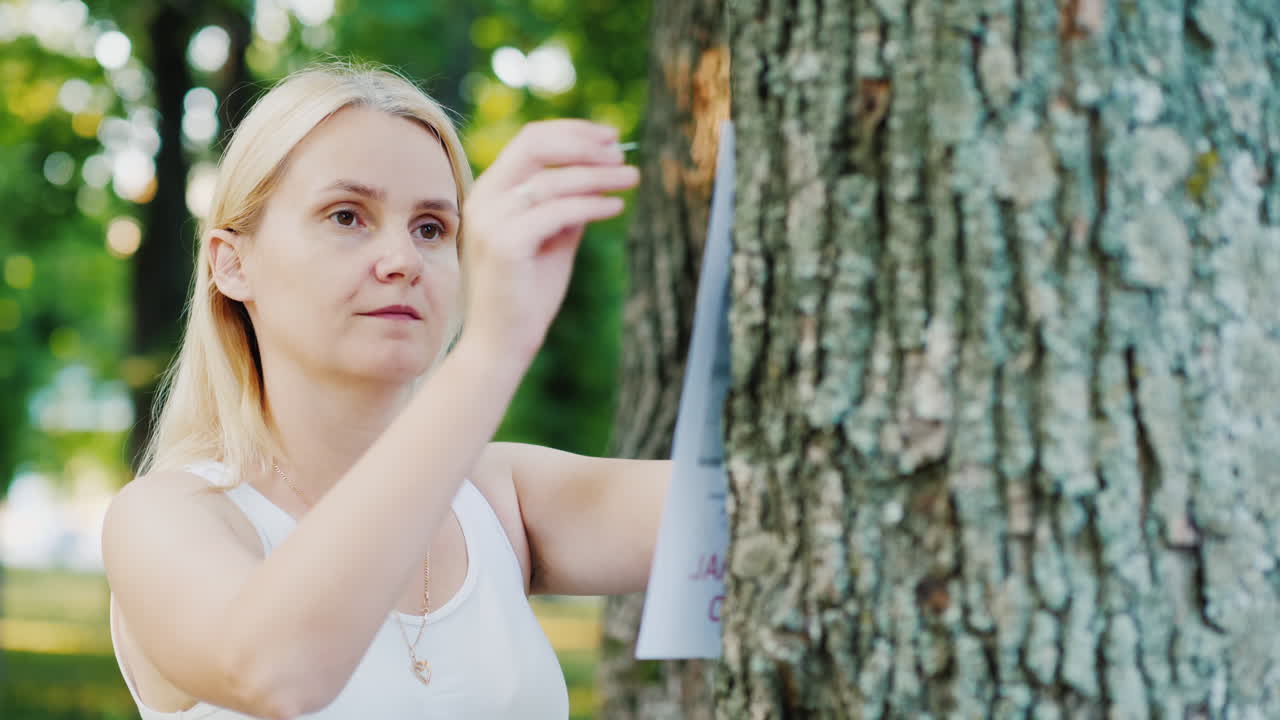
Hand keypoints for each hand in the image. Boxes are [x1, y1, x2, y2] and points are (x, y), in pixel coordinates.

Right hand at [459, 120, 638, 362]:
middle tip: (620, 152)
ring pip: (553, 180)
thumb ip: (568, 205)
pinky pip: (558, 211)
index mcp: (490, 193)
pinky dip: (592, 204)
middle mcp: (483, 200)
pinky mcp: (505, 244)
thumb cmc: (527, 294)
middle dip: (584, 143)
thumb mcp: (553, 239)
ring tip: (632, 178)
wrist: (501, 344)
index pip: (530, 141)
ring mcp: (490, 221)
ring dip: (599, 175)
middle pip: (535, 146)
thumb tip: (600, 174)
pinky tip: (616, 207)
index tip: (609, 137)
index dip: (573, 132)